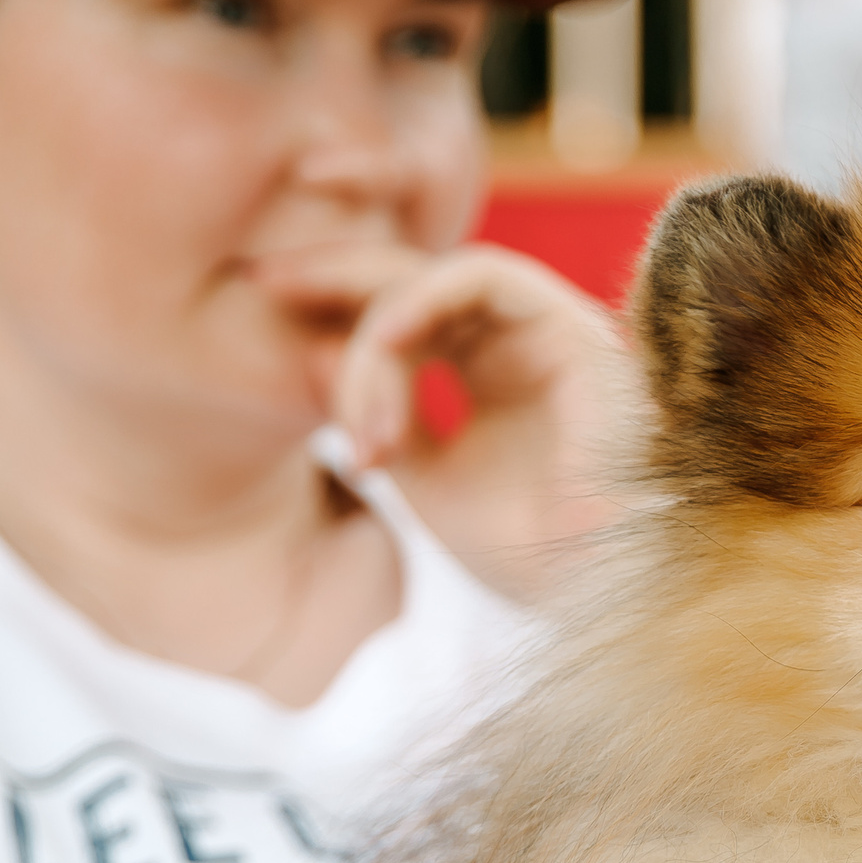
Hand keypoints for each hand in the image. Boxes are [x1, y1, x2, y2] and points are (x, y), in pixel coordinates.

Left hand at [254, 241, 638, 588]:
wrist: (595, 589)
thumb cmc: (528, 554)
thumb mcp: (427, 481)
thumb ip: (382, 416)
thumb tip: (319, 356)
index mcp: (496, 376)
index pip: (409, 317)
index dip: (336, 305)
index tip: (266, 304)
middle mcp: (524, 344)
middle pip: (417, 279)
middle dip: (335, 273)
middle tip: (267, 280)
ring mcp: (550, 333)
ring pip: (438, 278)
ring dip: (380, 328)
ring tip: (358, 406)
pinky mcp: (573, 328)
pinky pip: (485, 275)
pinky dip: (423, 300)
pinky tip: (387, 347)